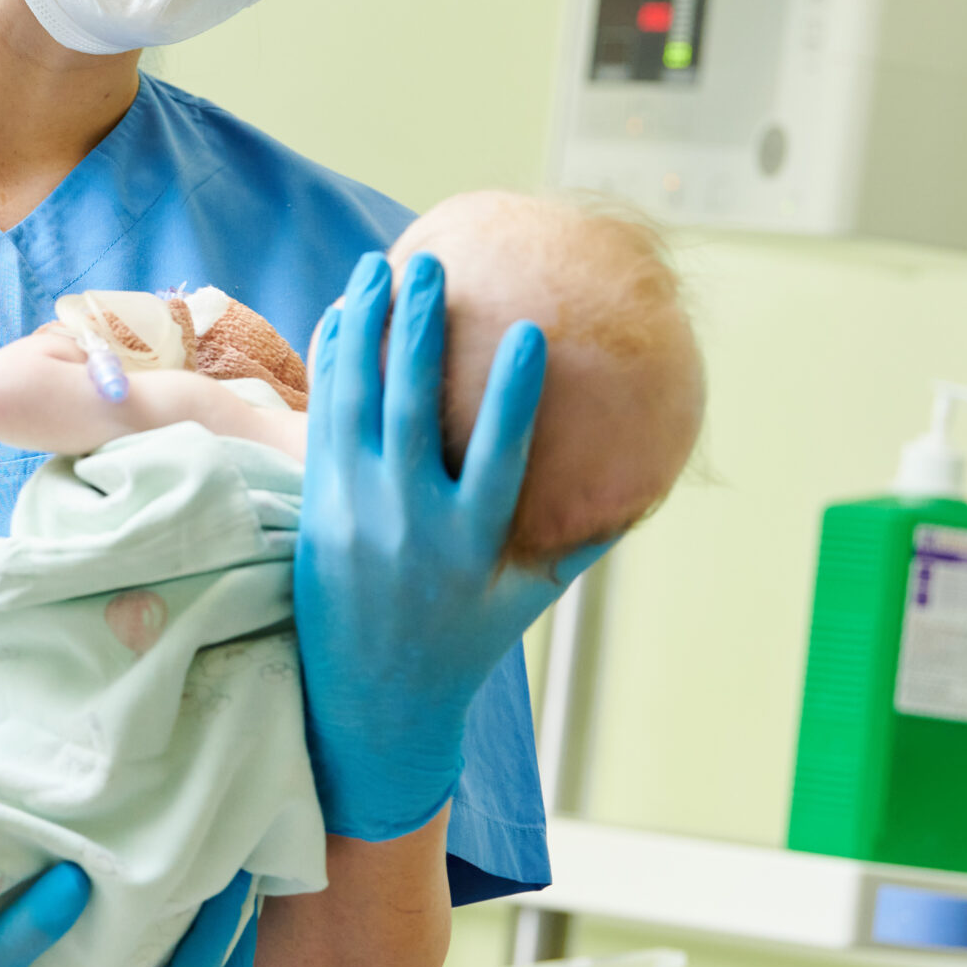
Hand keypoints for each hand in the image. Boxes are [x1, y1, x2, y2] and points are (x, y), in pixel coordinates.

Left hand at [297, 251, 608, 841]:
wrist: (370, 702)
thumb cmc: (462, 645)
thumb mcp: (528, 600)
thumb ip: (581, 540)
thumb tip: (648, 487)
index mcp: (468, 542)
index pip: (496, 454)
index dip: (514, 392)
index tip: (530, 330)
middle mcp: (407, 519)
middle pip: (410, 408)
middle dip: (416, 330)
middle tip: (428, 265)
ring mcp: (355, 509)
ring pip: (354, 402)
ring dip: (362, 327)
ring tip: (375, 265)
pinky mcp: (317, 506)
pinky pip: (321, 421)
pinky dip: (331, 365)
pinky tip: (340, 316)